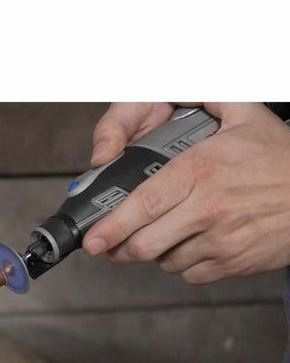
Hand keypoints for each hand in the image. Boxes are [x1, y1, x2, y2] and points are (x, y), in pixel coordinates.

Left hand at [83, 103, 289, 283]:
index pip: (143, 205)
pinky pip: (189, 273)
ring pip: (164, 260)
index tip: (91, 237)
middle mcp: (207, 209)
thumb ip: (208, 100)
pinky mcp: (231, 263)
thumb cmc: (280, 159)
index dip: (111, 225)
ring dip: (152, 252)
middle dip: (119, 248)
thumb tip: (183, 89)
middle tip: (110, 244)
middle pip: (145, 243)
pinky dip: (179, 263)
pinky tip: (187, 244)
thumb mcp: (244, 116)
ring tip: (157, 236)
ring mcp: (220, 241)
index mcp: (201, 171)